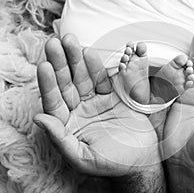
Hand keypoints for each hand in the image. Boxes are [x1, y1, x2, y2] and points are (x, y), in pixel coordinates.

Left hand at [33, 34, 161, 180]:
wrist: (143, 159)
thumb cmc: (112, 163)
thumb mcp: (83, 158)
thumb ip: (60, 139)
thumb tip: (39, 118)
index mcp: (69, 126)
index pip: (54, 101)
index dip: (49, 84)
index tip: (45, 65)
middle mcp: (79, 111)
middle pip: (67, 84)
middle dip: (60, 63)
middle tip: (55, 43)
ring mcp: (96, 102)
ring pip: (83, 78)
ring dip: (77, 60)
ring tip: (70, 41)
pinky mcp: (113, 97)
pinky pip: (103, 79)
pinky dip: (98, 67)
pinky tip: (89, 54)